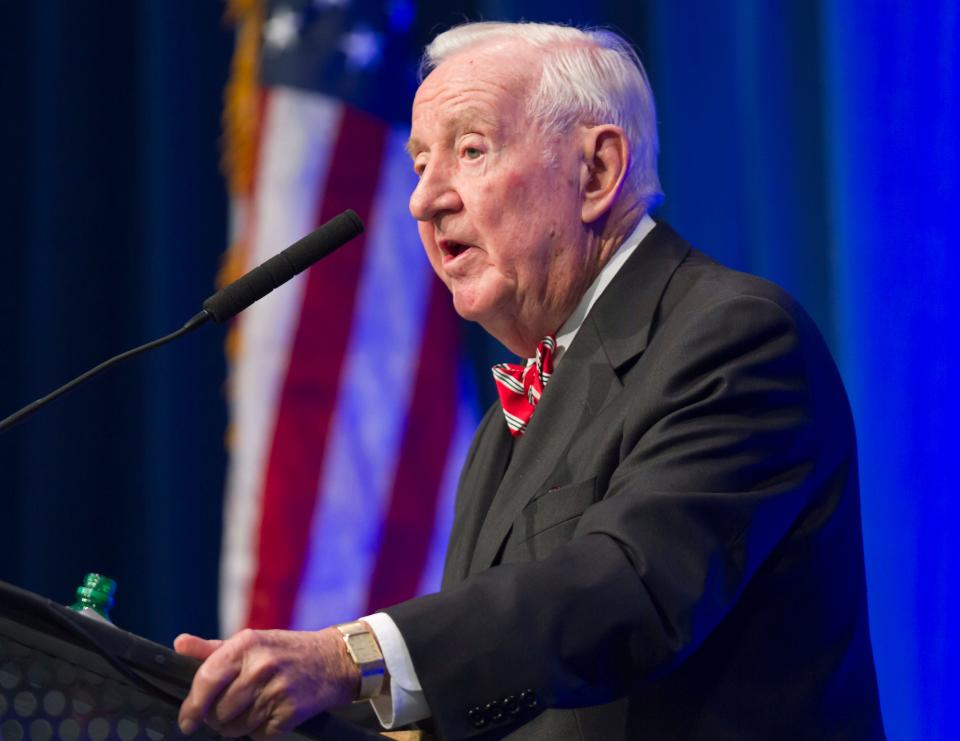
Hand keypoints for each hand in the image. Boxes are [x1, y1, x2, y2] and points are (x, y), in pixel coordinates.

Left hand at [175, 627, 359, 738]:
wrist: (332, 660)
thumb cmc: (285, 651)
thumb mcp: (251, 642)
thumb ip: (212, 649)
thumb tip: (179, 644)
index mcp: (246, 645)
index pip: (206, 680)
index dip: (191, 706)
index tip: (187, 721)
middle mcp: (260, 666)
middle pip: (218, 712)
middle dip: (216, 719)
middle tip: (226, 712)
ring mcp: (276, 690)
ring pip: (235, 727)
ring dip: (236, 727)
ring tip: (250, 710)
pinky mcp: (290, 712)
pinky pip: (258, 735)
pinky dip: (259, 731)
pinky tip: (269, 713)